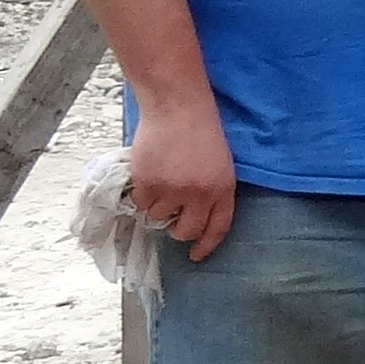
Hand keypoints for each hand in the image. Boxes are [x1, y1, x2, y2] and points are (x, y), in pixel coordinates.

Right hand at [128, 89, 238, 263]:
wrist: (178, 108)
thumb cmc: (199, 131)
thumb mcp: (219, 164)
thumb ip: (211, 191)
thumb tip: (195, 217)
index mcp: (223, 189)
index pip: (217, 228)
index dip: (206, 245)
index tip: (196, 255)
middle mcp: (200, 194)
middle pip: (186, 231)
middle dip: (177, 230)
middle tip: (171, 218)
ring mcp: (173, 190)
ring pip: (158, 216)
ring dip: (157, 204)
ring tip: (161, 178)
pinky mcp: (149, 183)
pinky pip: (141, 202)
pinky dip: (141, 192)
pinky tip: (148, 171)